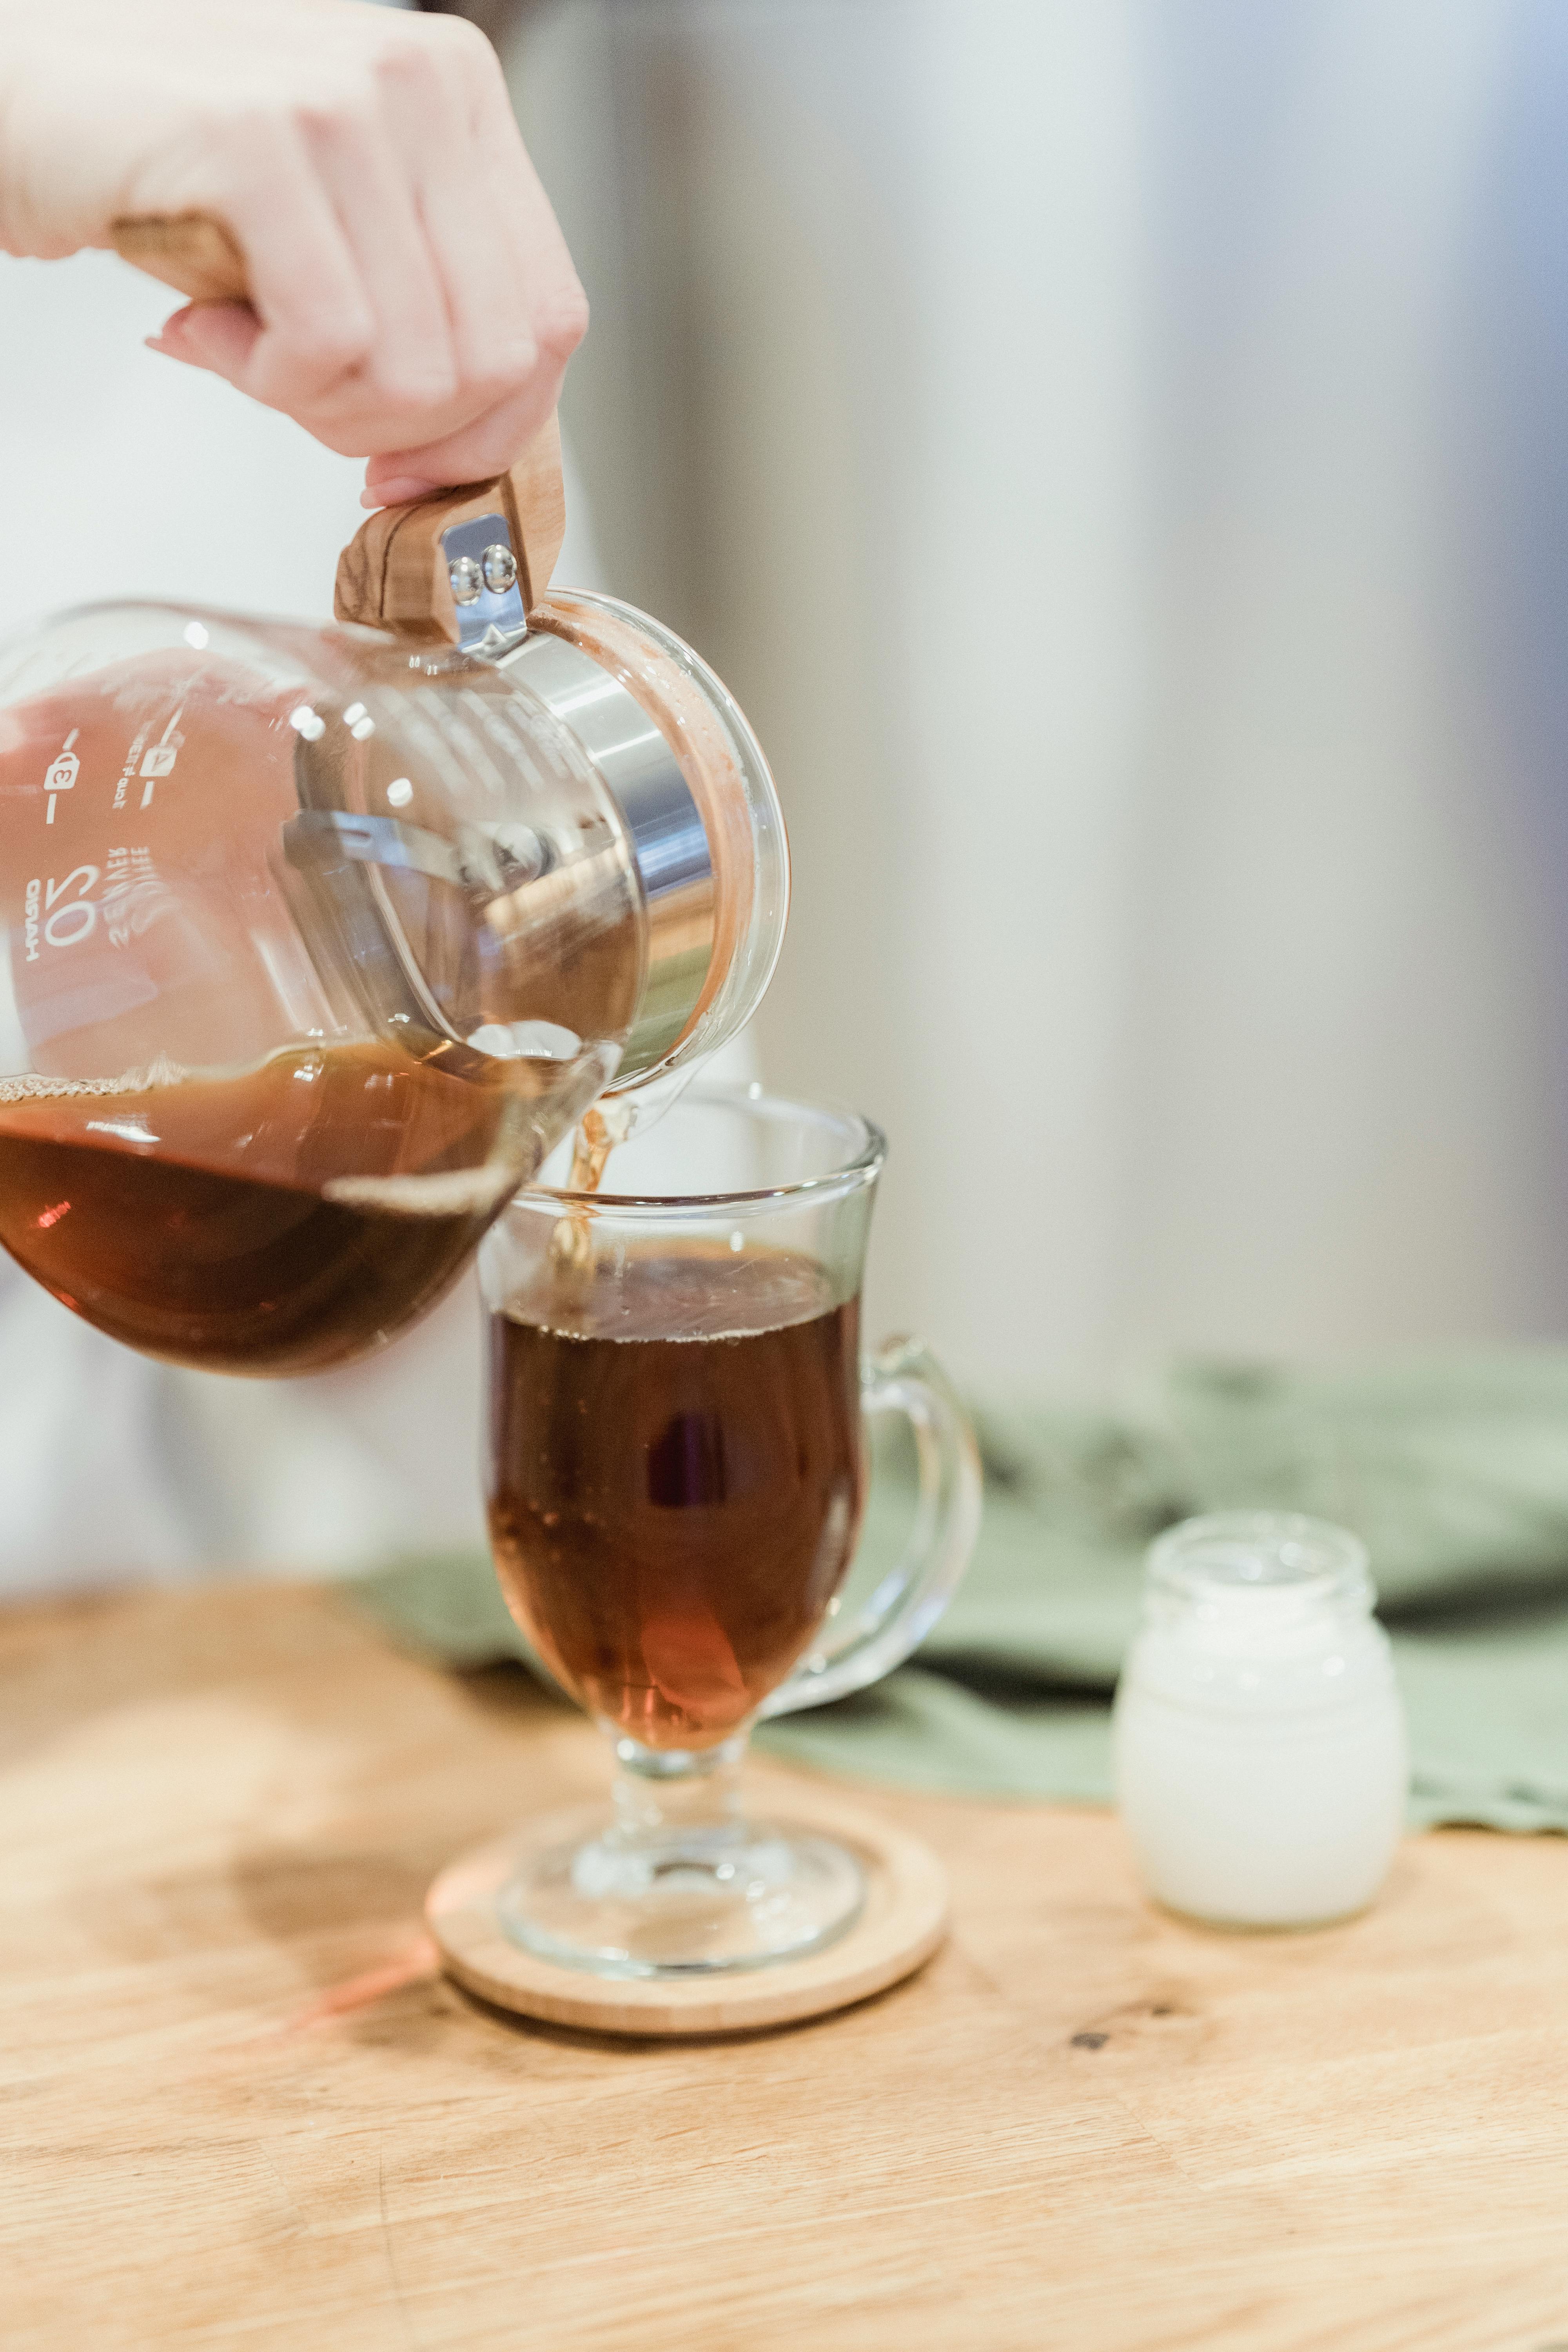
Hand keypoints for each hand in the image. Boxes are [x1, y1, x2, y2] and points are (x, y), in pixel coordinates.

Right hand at [0, 0, 587, 502]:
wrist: (23, 99)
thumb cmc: (178, 172)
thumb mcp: (339, 227)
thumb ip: (426, 311)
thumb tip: (467, 452)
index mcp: (464, 98)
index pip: (551, 320)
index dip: (489, 429)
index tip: (407, 464)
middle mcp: (424, 84)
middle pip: (495, 363)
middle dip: (395, 428)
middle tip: (302, 397)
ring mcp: (348, 104)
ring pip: (417, 371)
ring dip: (317, 404)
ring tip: (242, 347)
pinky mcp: (262, 144)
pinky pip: (326, 345)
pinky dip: (263, 378)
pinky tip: (205, 327)